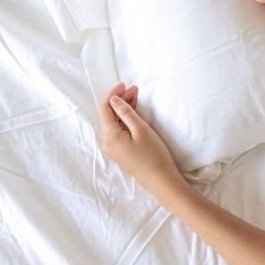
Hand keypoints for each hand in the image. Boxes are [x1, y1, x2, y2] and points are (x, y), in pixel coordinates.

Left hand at [98, 82, 186, 196]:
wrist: (160, 179)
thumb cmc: (153, 154)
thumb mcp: (141, 130)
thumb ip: (126, 113)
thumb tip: (114, 100)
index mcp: (110, 136)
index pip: (105, 109)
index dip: (113, 94)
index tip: (124, 84)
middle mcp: (107, 142)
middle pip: (108, 115)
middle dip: (119, 100)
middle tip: (134, 89)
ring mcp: (113, 147)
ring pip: (114, 122)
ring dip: (123, 109)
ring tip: (136, 97)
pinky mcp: (120, 151)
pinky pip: (118, 130)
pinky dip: (125, 119)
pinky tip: (134, 112)